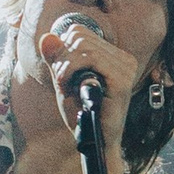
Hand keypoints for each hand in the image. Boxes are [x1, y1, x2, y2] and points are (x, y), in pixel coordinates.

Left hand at [45, 11, 140, 173]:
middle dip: (62, 58)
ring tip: (65, 86)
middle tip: (62, 81)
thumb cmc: (82, 113)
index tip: (60, 72)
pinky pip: (90, 58)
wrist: (93, 141)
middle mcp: (123, 58)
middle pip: (80, 35)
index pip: (80, 31)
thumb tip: (47, 36)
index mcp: (113, 55)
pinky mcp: (122, 79)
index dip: (62, 48)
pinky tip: (69, 86)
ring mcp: (125, 67)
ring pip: (83, 45)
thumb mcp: (64, 81)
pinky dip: (71, 70)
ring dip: (65, 66)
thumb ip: (56, 58)